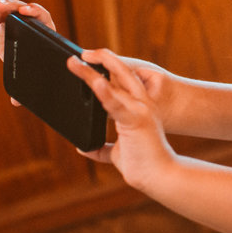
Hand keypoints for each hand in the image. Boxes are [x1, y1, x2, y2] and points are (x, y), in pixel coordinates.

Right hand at [0, 0, 56, 104]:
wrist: (26, 49)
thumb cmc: (31, 59)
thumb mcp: (28, 70)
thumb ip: (24, 84)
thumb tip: (15, 103)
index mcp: (42, 27)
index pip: (41, 14)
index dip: (34, 11)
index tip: (25, 12)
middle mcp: (27, 17)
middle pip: (16, 8)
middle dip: (5, 9)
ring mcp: (13, 12)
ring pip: (1, 3)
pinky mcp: (0, 12)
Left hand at [67, 48, 174, 190]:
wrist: (159, 177)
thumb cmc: (142, 165)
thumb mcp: (116, 153)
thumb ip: (101, 148)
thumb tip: (83, 146)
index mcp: (138, 108)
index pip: (120, 82)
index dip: (104, 70)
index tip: (86, 62)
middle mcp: (141, 104)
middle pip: (119, 75)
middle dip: (99, 61)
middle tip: (77, 55)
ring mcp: (140, 110)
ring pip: (113, 85)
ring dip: (90, 74)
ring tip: (73, 64)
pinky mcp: (136, 120)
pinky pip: (115, 104)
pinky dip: (104, 93)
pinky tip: (94, 82)